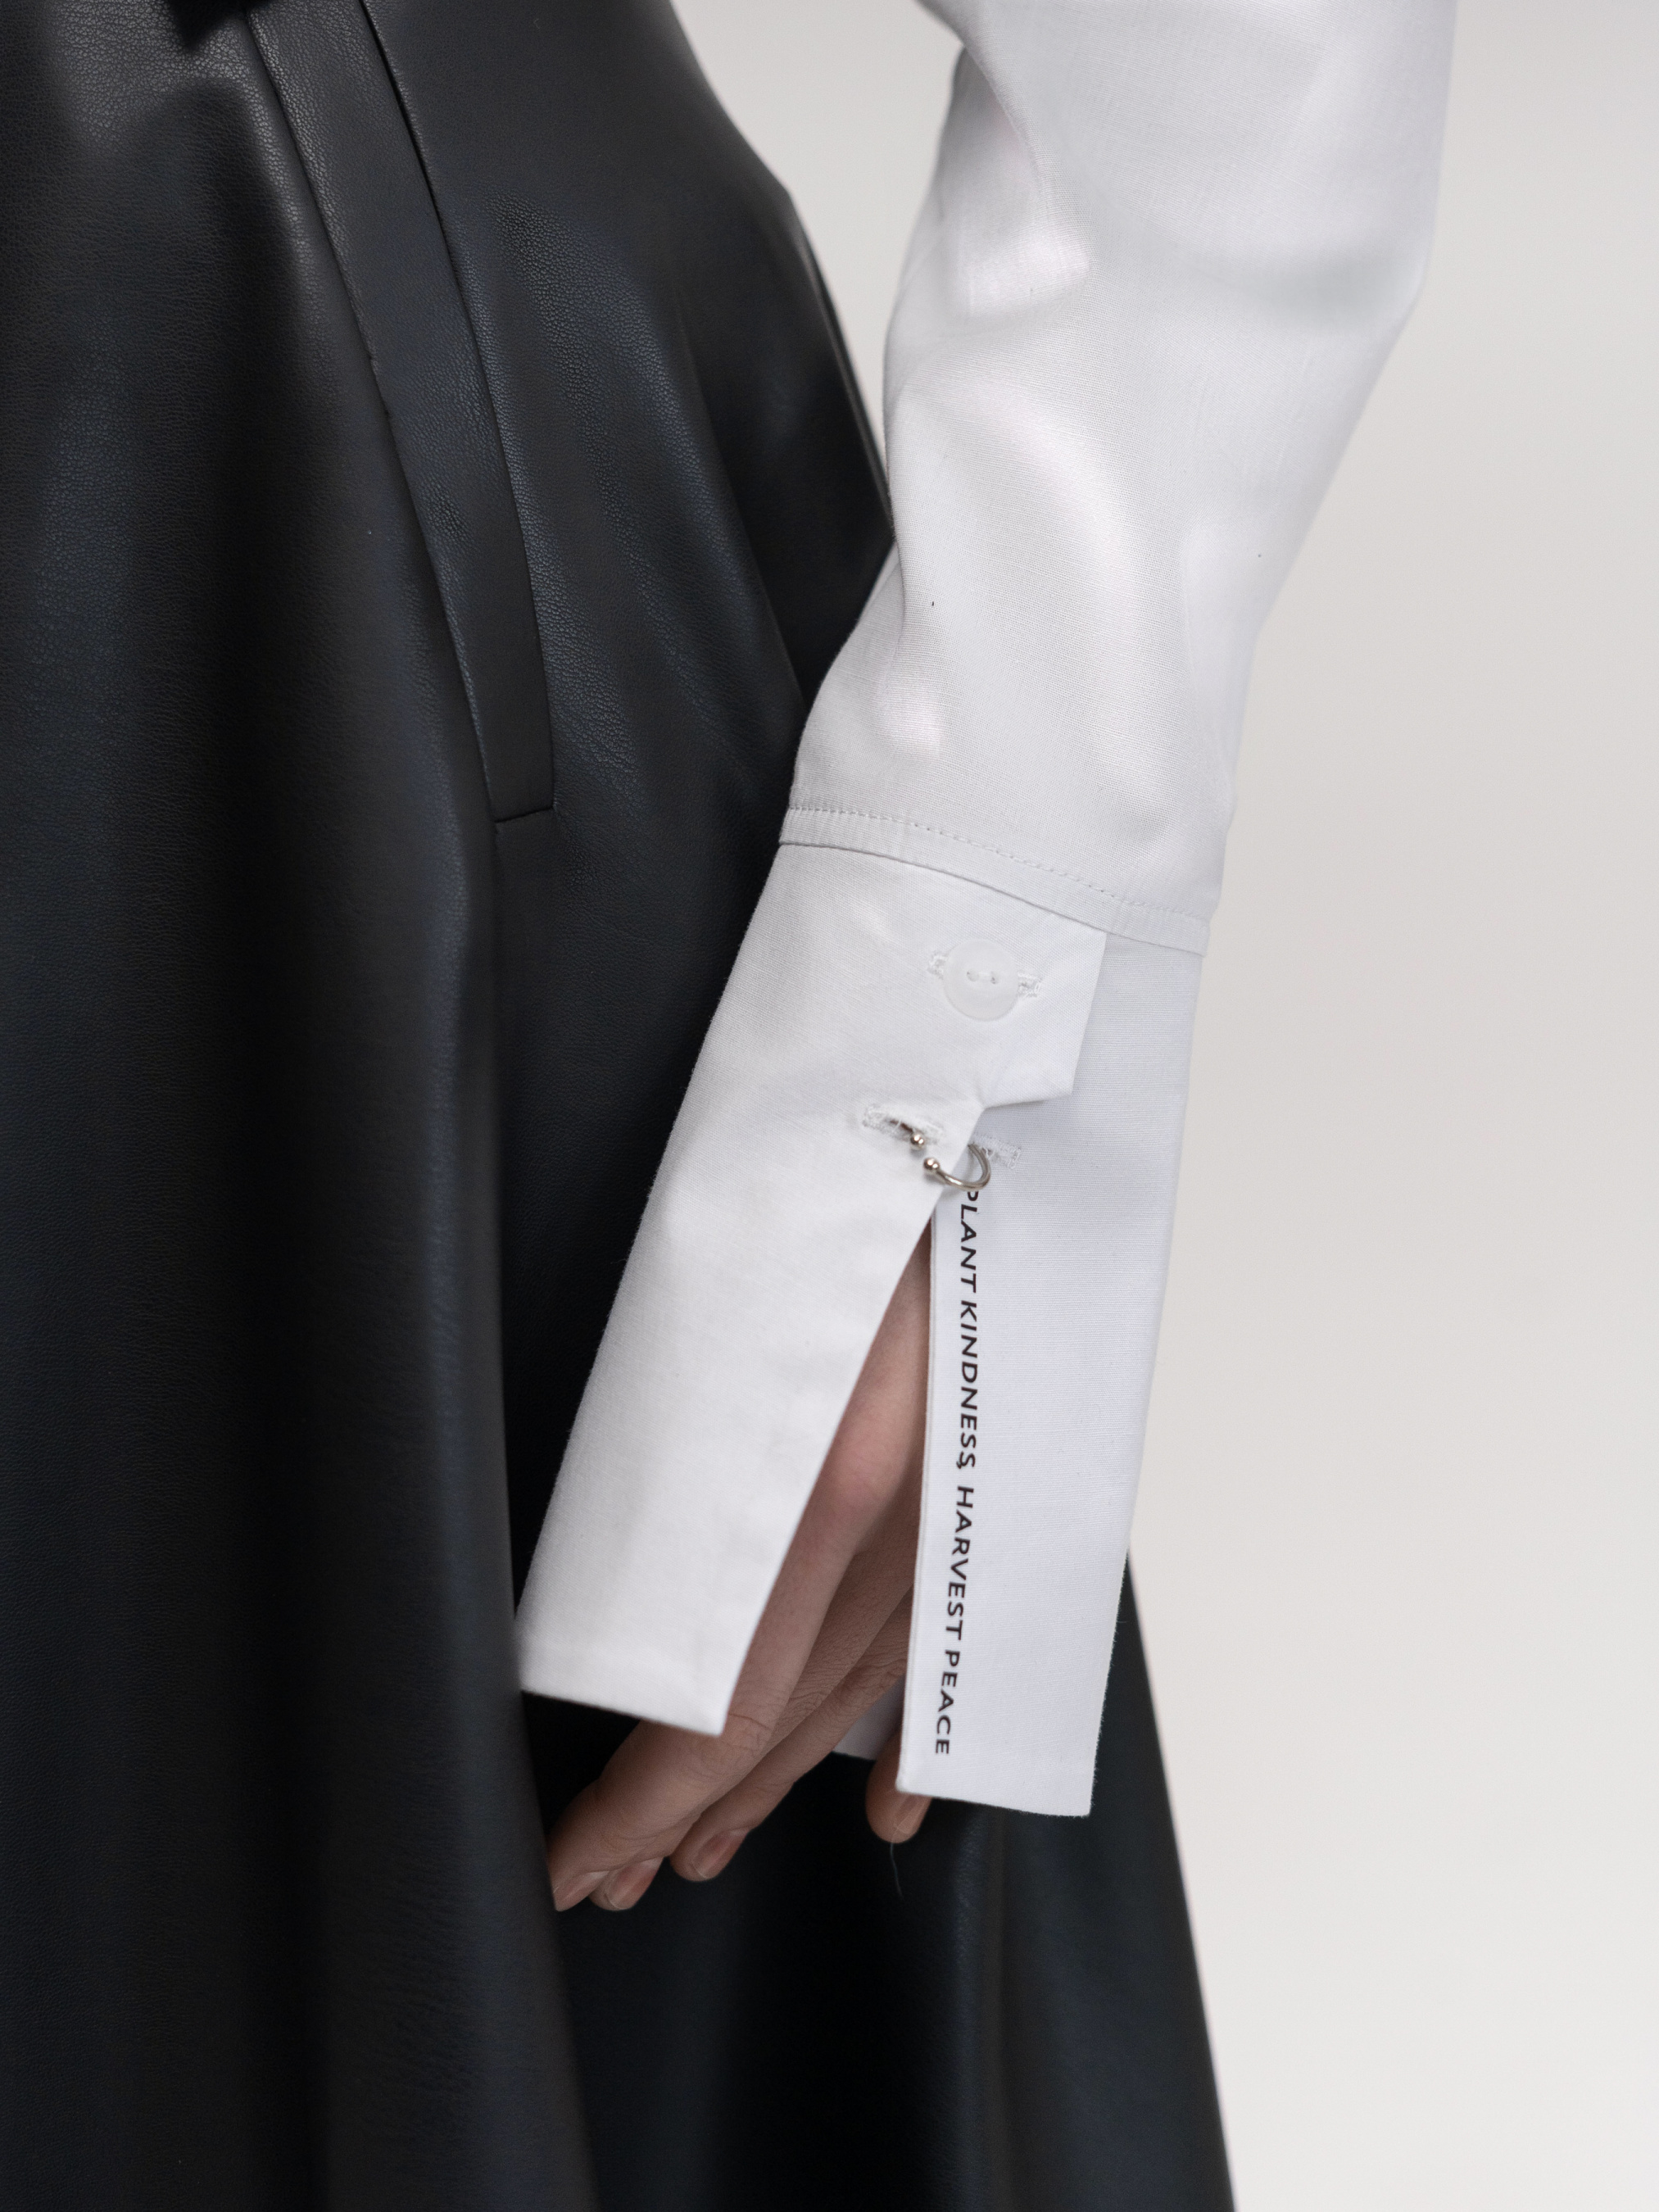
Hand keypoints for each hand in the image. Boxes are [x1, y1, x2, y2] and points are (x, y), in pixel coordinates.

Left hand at [546, 1227, 933, 1911]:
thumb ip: (684, 1451)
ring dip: (770, 1782)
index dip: (638, 1796)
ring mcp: (964, 1518)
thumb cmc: (837, 1190)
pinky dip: (906, 1737)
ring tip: (699, 1847)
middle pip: (784, 1719)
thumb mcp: (722, 1310)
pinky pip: (947, 1646)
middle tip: (607, 1876)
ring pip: (858, 1696)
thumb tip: (620, 1570)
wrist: (986, 1118)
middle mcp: (907, 1521)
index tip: (568, 1853)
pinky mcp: (995, 1498)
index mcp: (829, 1476)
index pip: (719, 1698)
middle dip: (683, 1813)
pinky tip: (878, 1808)